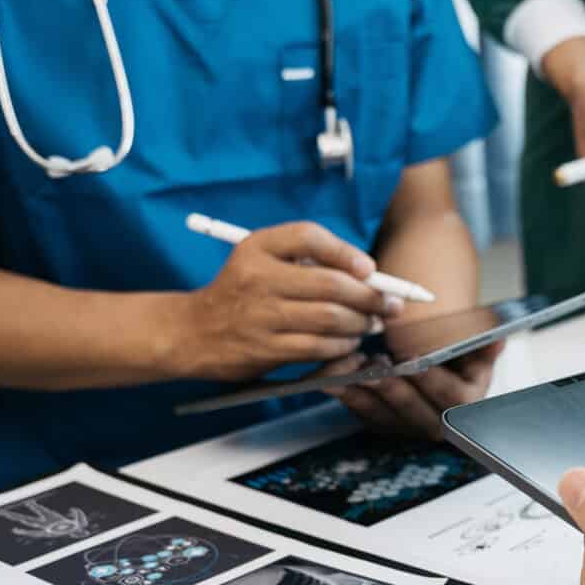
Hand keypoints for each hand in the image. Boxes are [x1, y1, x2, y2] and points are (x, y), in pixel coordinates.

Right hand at [177, 222, 401, 380]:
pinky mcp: (265, 348)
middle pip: (330, 283)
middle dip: (370, 296)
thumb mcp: (261, 260)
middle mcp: (257, 277)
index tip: (369, 269)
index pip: (308, 237)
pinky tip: (349, 343)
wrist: (194, 332)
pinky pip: (319, 347)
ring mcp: (260, 315)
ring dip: (360, 324)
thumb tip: (368, 275)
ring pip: (330, 318)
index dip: (345, 252)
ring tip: (370, 324)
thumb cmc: (242, 293)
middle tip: (390, 304)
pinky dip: (343, 346)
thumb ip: (305, 260)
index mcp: (257, 247)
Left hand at [333, 340, 503, 437]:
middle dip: (395, 390)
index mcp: (467, 404)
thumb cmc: (456, 352)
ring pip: (386, 417)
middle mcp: (440, 423)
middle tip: (377, 368)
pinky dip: (349, 396)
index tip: (415, 359)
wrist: (437, 362)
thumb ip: (484, 342)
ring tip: (351, 369)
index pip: (452, 398)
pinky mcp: (385, 425)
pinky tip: (335, 377)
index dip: (432, 379)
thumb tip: (498, 339)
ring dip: (366, 394)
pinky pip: (364, 415)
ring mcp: (410, 427)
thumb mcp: (474, 345)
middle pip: (417, 414)